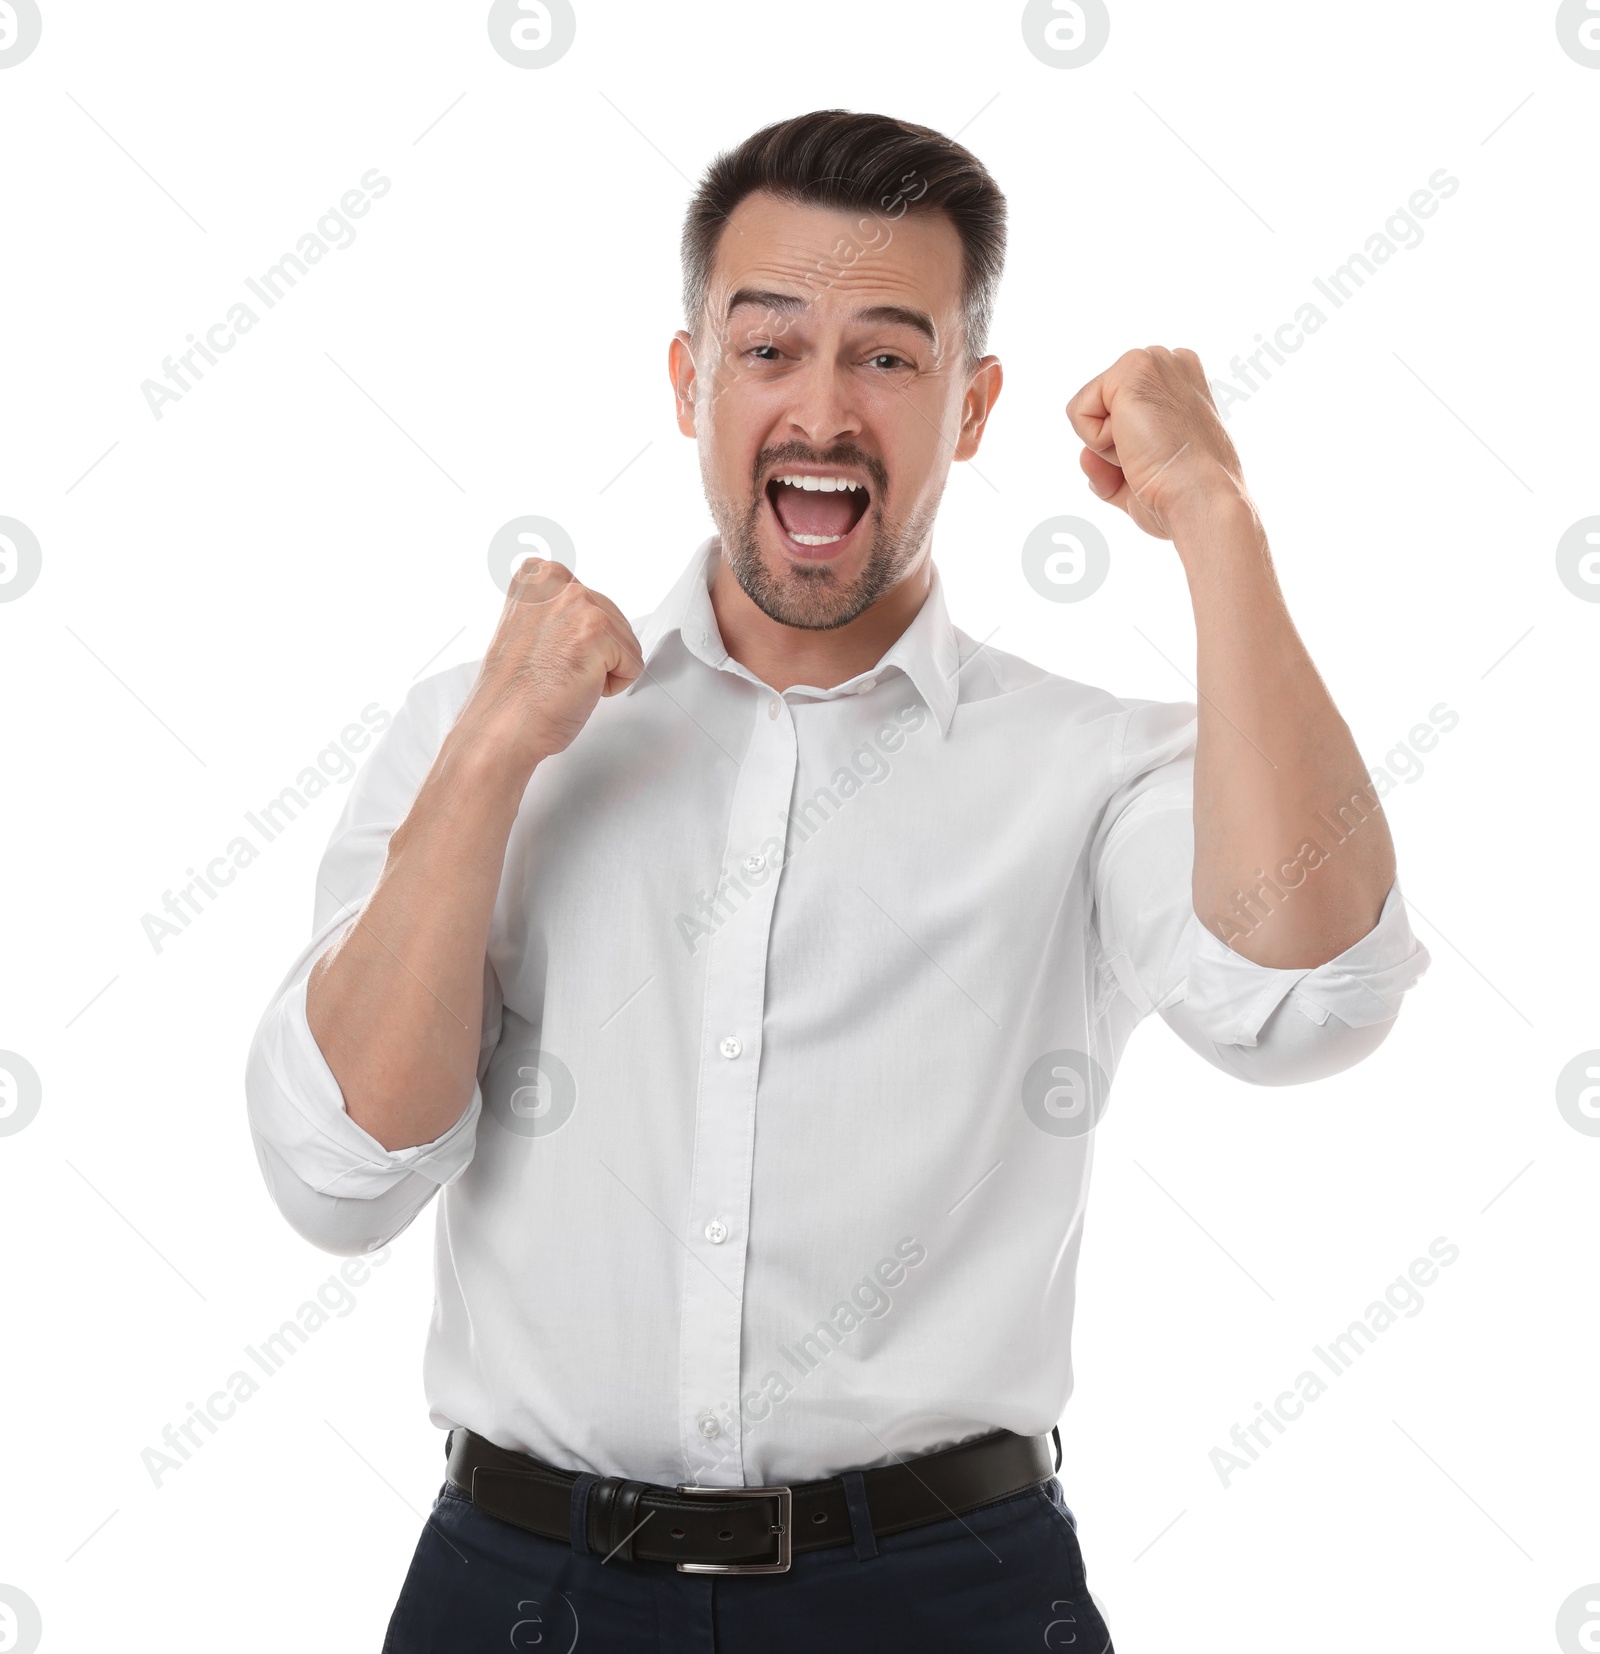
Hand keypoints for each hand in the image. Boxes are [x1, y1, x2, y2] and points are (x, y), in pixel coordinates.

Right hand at [451, 558, 643, 782]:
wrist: (502, 726)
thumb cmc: (514, 692)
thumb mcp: (531, 627)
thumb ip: (559, 612)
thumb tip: (587, 614)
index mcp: (537, 575)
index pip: (593, 602)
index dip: (578, 639)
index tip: (549, 653)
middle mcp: (556, 581)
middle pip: (614, 619)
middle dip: (594, 653)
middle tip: (555, 670)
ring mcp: (577, 603)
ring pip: (626, 641)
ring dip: (603, 669)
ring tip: (563, 677)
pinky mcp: (598, 630)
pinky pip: (633, 664)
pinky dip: (612, 685)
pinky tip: (575, 686)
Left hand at [1065, 348, 1246, 540]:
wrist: (1199, 497)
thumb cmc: (1182, 496)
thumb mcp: (1139, 478)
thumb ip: (1109, 467)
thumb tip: (1085, 457)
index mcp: (1181, 383)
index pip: (1118, 411)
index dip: (1126, 447)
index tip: (1162, 458)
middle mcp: (1169, 364)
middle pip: (1100, 409)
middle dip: (1114, 445)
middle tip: (1153, 458)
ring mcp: (1154, 361)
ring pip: (1088, 410)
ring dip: (1107, 447)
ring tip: (1147, 451)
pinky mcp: (1132, 368)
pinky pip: (1078, 412)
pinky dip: (1096, 441)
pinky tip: (1135, 443)